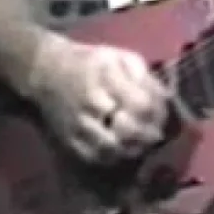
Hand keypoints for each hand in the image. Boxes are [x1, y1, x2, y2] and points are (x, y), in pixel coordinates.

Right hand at [28, 32, 169, 164]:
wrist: (46, 71)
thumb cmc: (90, 62)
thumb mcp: (119, 56)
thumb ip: (143, 76)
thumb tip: (166, 97)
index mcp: (107, 77)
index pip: (142, 104)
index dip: (158, 113)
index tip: (163, 113)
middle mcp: (92, 102)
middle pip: (128, 129)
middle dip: (148, 135)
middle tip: (157, 134)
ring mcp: (78, 124)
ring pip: (112, 147)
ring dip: (132, 149)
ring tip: (142, 144)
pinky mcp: (68, 139)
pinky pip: (94, 157)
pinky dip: (113, 157)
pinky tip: (122, 150)